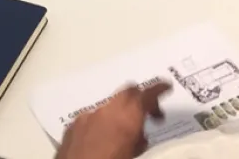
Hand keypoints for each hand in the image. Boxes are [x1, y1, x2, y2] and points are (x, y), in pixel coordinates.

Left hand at [55, 83, 170, 158]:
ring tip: (126, 136)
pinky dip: (103, 124)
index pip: (145, 95)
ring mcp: (84, 118)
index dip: (158, 90)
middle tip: (152, 115)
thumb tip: (140, 138)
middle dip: (140, 98)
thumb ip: (139, 143)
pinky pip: (92, 118)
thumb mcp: (134, 156)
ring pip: (108, 106)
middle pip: (126, 93)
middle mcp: (104, 113)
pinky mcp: (70, 128)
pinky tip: (103, 142)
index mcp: (123, 121)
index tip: (167, 87)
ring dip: (120, 114)